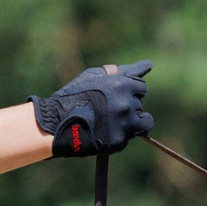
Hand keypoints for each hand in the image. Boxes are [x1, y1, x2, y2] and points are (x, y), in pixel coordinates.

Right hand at [33, 61, 153, 156]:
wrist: (57, 123)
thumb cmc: (75, 95)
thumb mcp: (95, 76)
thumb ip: (123, 72)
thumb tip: (149, 65)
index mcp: (120, 85)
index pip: (141, 87)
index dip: (129, 91)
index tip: (116, 94)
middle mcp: (125, 104)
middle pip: (139, 104)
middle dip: (128, 105)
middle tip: (107, 108)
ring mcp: (124, 124)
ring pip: (143, 122)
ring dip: (131, 120)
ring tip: (111, 120)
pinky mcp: (120, 141)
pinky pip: (130, 136)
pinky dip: (121, 134)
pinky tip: (105, 130)